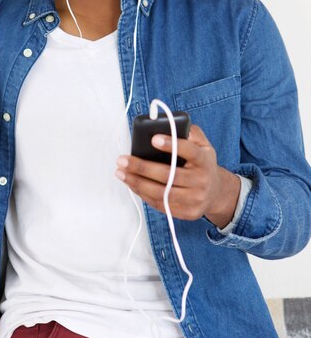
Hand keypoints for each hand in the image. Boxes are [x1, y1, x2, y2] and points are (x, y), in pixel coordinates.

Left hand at [115, 124, 240, 225]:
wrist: (216, 192)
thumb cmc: (202, 163)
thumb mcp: (203, 144)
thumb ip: (189, 132)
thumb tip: (168, 124)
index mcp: (204, 160)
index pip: (190, 151)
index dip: (172, 145)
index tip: (153, 139)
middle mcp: (201, 181)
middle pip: (169, 176)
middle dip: (142, 167)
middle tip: (122, 160)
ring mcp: (194, 199)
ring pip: (161, 193)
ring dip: (137, 182)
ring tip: (121, 172)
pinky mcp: (186, 213)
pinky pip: (160, 204)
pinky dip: (143, 193)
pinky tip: (131, 183)